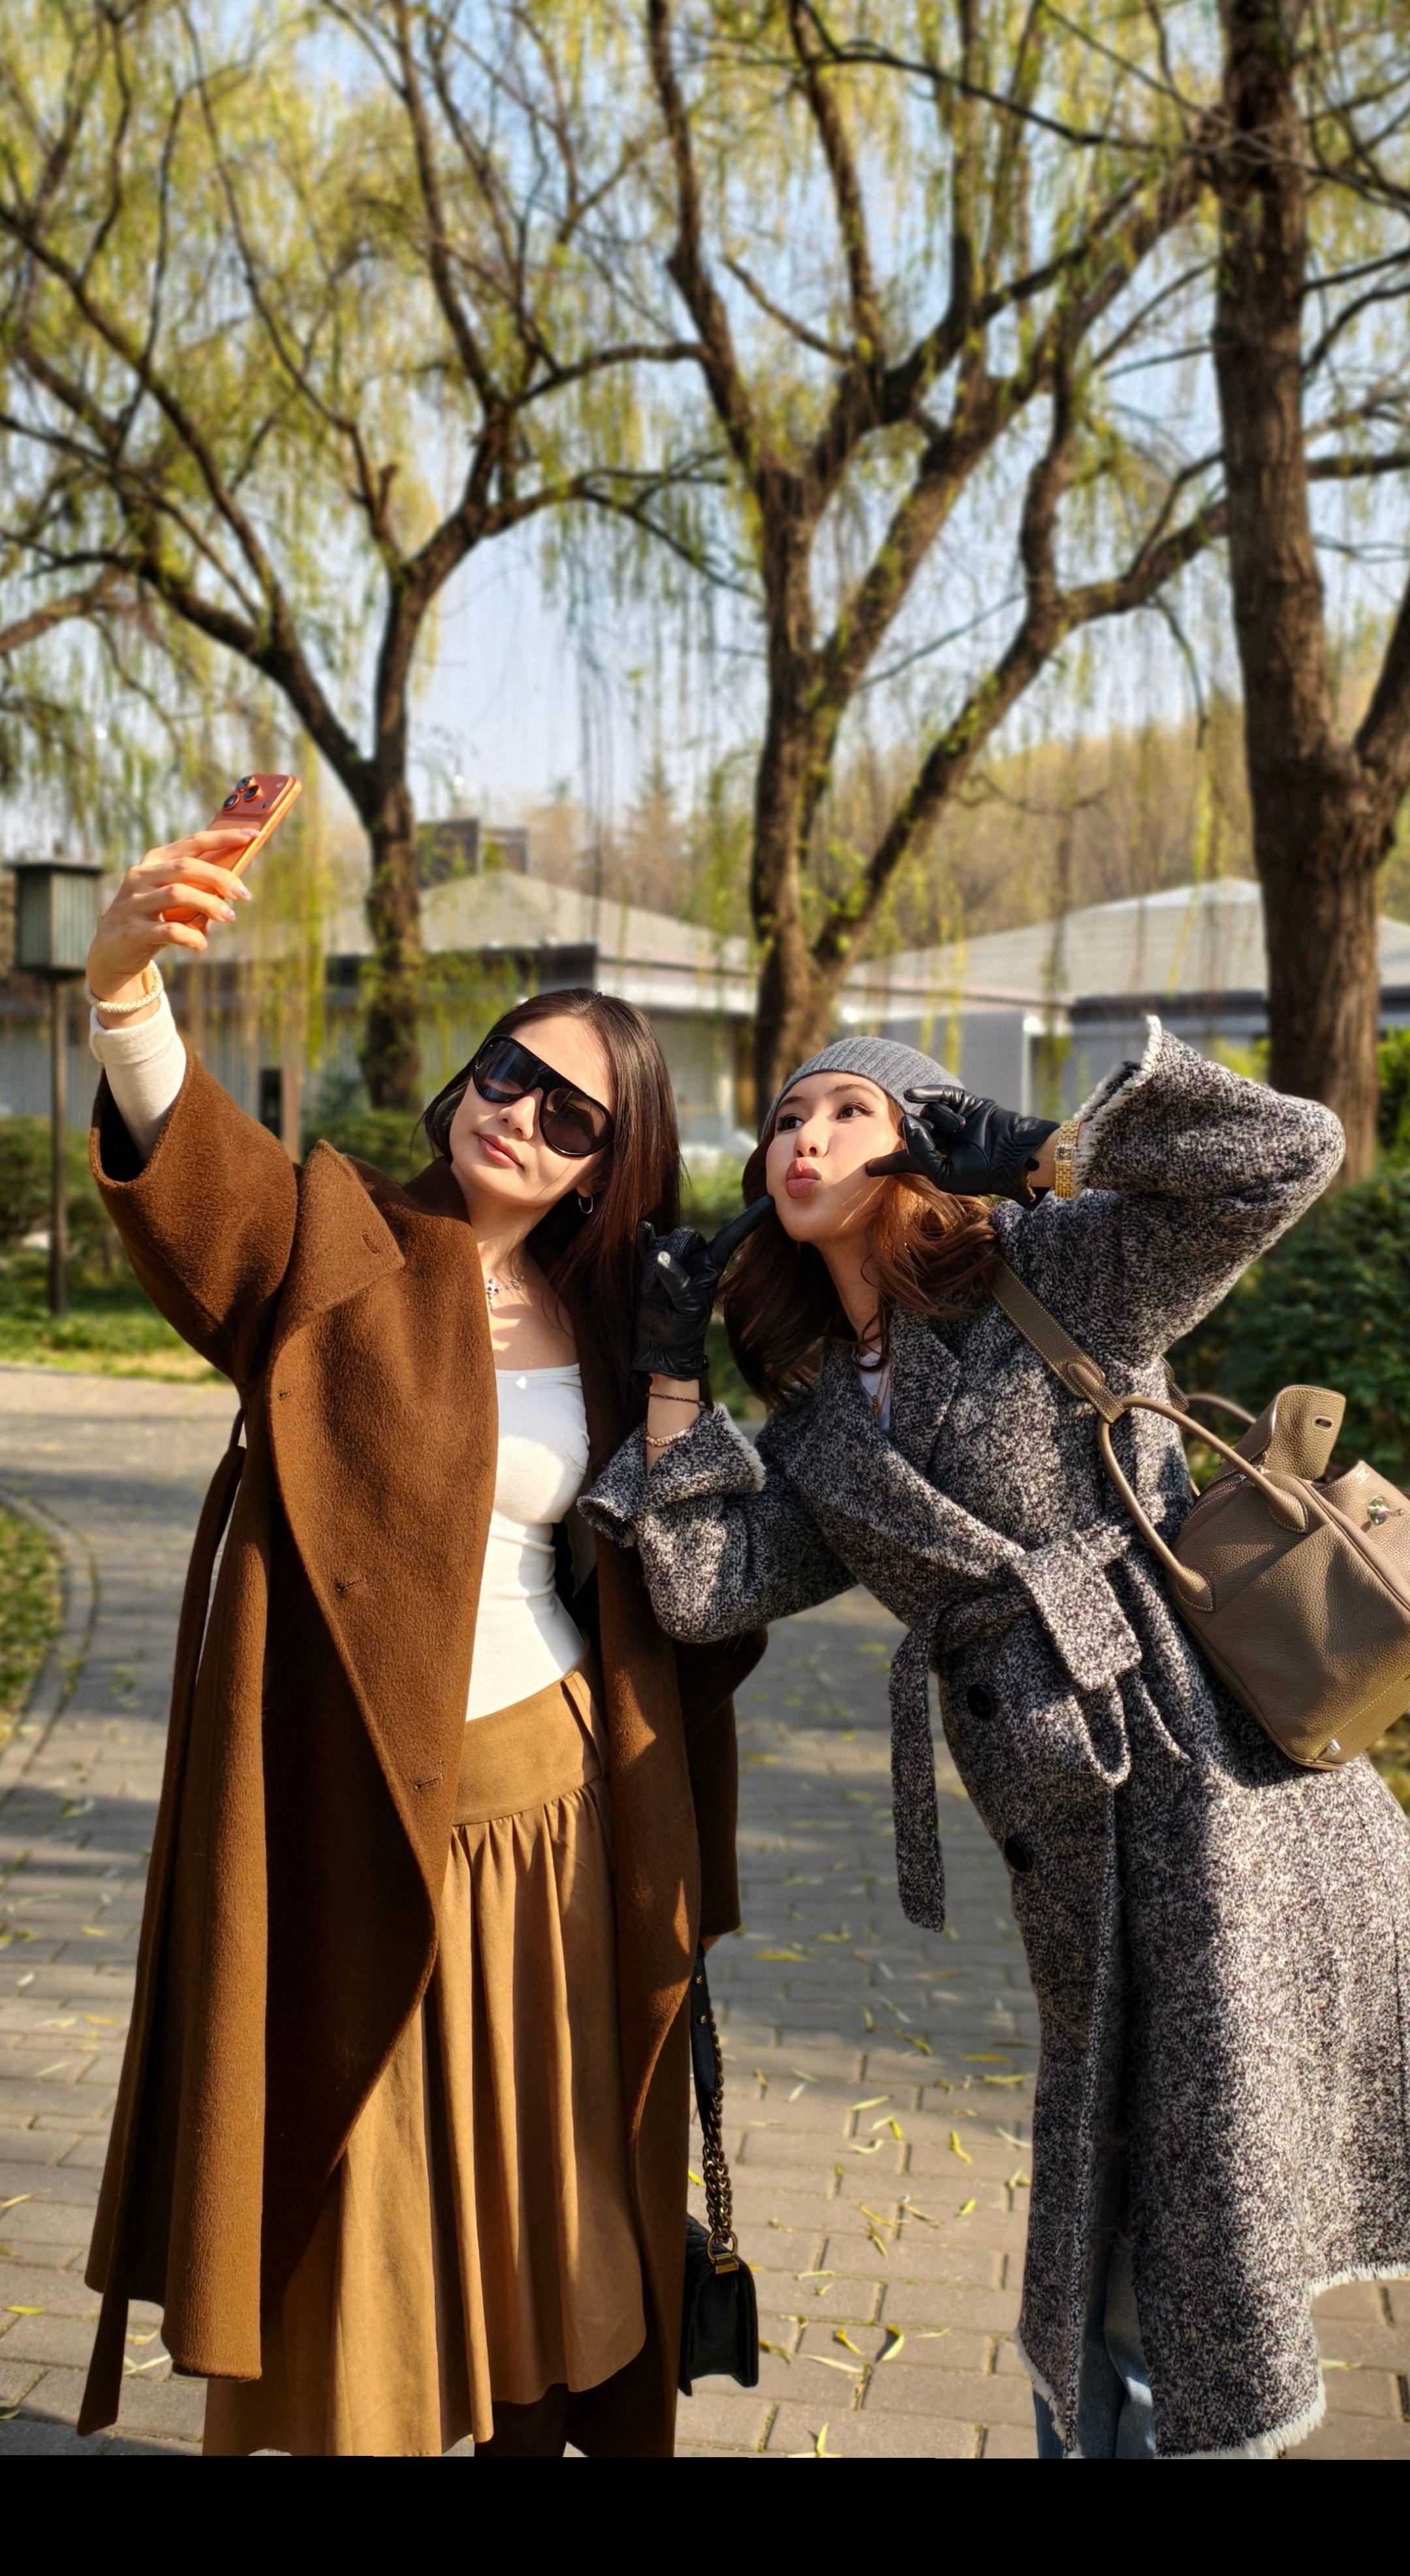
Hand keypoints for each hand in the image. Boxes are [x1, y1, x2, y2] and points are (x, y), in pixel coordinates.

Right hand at [85, 828, 256, 1007]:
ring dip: (210, 905)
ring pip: (177, 894)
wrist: (112, 951)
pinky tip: (202, 944)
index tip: (252, 835)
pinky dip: (192, 936)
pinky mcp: (132, 931)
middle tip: (243, 894)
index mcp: (153, 862)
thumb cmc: (153, 919)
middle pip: (186, 867)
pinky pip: (169, 930)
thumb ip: (197, 887)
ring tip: (229, 917)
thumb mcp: (172, 898)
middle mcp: (140, 877)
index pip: (192, 842)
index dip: (223, 837)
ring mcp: (133, 903)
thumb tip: (235, 886)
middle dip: (219, 877)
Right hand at [632, 1197, 772, 1379]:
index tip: (772, 1201)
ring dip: (652, 1265)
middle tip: (659, 1286)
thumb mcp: (686, 1309)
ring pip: (663, 1241)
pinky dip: (644, 1237)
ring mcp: (672, 1259)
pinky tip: (644, 1229)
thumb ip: (678, 1282)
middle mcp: (695, 1257)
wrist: (661, 1343)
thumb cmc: (682, 1329)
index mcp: (712, 1264)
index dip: (751, 1219)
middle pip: (686, 1235)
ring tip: (652, 1291)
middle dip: (673, 1255)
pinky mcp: (651, 1262)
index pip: (732, 1235)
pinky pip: (648, 1242)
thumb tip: (661, 1258)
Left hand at [866, 1085, 1057, 1205]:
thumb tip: (906, 1121)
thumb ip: (918, 1153)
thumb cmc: (981, 1173)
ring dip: (940, 1121)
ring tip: (962, 1130)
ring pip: (927, 1113)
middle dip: (916, 1134)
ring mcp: (951, 1120)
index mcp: (934, 1162)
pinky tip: (911, 1094)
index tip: (868, 1168)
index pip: (904, 1160)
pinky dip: (925, 1092)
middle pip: (910, 1130)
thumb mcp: (942, 1174)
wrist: (1014, 1155)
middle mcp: (940, 1140)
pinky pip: (938, 1094)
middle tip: (938, 1140)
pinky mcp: (963, 1102)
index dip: (885, 1164)